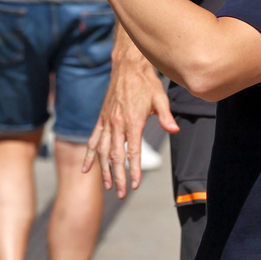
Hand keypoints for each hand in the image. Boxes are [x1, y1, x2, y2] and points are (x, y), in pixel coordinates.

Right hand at [82, 43, 178, 196]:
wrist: (128, 66)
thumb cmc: (146, 82)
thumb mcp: (160, 97)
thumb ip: (165, 116)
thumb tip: (174, 129)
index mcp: (132, 120)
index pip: (132, 151)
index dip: (133, 169)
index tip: (134, 185)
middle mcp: (116, 123)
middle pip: (114, 155)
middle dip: (118, 176)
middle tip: (121, 193)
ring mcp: (107, 121)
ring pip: (101, 150)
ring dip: (104, 170)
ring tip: (108, 186)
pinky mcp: (102, 119)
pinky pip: (92, 140)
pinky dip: (89, 155)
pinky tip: (86, 169)